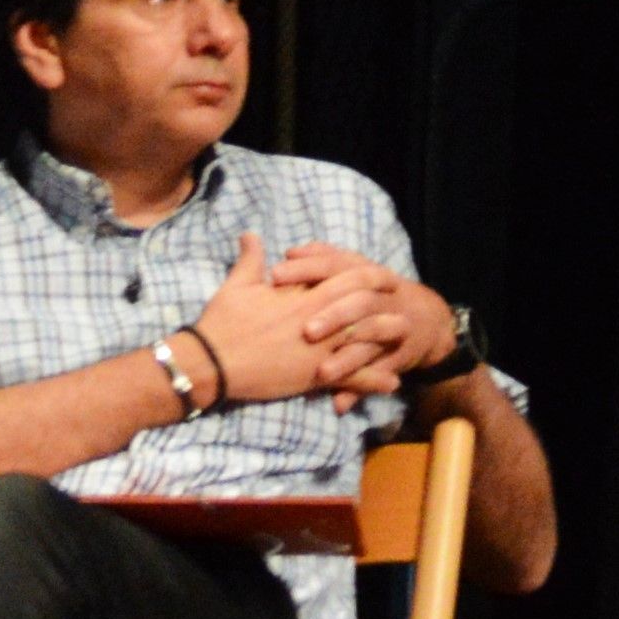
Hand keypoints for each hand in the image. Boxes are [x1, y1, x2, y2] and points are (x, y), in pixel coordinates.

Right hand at [188, 234, 403, 404]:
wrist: (210, 364)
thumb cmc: (222, 323)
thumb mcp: (237, 286)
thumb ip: (251, 259)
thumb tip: (251, 235)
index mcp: (303, 296)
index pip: (347, 276)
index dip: (369, 273)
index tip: (382, 273)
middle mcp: (318, 320)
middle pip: (364, 305)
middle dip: (385, 299)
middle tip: (402, 296)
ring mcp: (320, 350)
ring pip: (365, 340)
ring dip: (388, 337)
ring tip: (407, 334)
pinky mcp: (314, 376)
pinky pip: (351, 379)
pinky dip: (374, 381)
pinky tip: (393, 383)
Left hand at [276, 249, 458, 386]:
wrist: (425, 318)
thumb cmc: (375, 293)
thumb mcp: (353, 269)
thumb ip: (322, 258)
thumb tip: (290, 250)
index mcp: (367, 274)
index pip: (338, 265)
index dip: (308, 269)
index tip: (275, 275)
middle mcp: (384, 297)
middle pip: (361, 303)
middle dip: (335, 315)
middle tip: (306, 330)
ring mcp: (395, 327)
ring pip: (373, 340)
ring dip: (349, 357)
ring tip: (322, 373)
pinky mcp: (400, 355)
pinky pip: (381, 371)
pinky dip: (362, 386)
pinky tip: (339, 402)